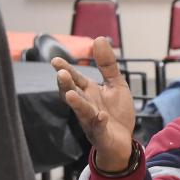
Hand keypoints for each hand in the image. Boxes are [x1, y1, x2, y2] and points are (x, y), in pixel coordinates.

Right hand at [51, 37, 134, 170]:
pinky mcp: (101, 134)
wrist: (123, 141)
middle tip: (61, 74)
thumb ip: (107, 64)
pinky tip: (101, 116)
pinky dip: (99, 123)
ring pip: (81, 111)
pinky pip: (99, 128)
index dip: (66, 70)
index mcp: (88, 92)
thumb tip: (99, 38)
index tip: (55, 61)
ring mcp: (92, 121)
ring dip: (77, 104)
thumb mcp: (116, 84)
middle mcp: (86, 105)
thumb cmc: (116, 113)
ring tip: (71, 95)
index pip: (75, 79)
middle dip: (66, 85)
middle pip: (73, 94)